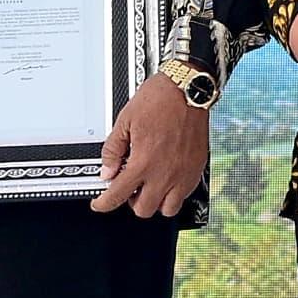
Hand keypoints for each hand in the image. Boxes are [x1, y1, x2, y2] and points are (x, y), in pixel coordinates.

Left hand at [94, 72, 211, 217]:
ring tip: (149, 186)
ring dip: (156, 201)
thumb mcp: (125, 121)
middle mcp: (165, 173)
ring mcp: (184, 173)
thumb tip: (107, 170)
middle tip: (128, 187)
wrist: (189, 88)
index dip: (104, 203)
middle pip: (144, 209)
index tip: (101, 203)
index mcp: (144, 162)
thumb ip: (113, 150)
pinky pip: (186, 194)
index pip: (118, 195)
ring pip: (168, 209)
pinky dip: (174, 192)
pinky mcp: (197, 168)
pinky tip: (166, 177)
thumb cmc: (160, 100)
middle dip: (131, 202)